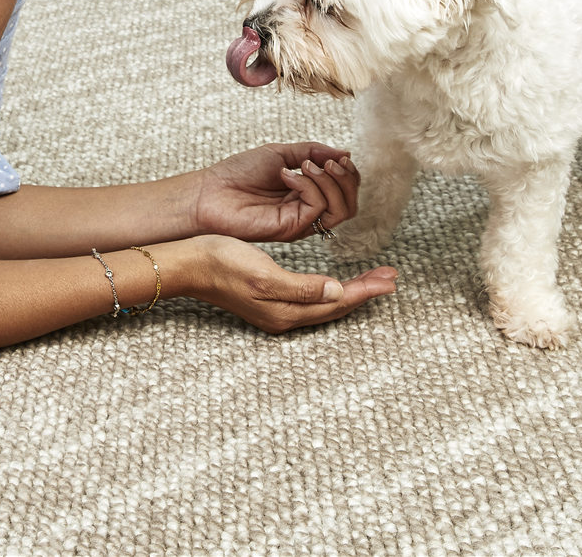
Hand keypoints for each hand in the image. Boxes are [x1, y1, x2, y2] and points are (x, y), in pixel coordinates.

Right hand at [179, 234, 396, 332]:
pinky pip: (312, 300)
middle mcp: (285, 317)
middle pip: (336, 306)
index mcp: (286, 312)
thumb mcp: (264, 274)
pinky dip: (332, 290)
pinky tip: (337, 283)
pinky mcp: (270, 301)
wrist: (189, 264)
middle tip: (392, 278)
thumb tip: (337, 291)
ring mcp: (277, 312)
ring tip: (374, 280)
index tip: (391, 279)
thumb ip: (301, 287)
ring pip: (326, 304)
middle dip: (366, 291)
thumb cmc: (222, 264)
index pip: (338, 302)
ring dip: (352, 291)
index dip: (366, 290)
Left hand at [191, 142, 359, 242]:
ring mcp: (300, 221)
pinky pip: (316, 208)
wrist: (209, 192)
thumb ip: (313, 152)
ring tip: (307, 166)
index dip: (349, 173)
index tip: (340, 156)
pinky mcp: (291, 228)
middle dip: (347, 179)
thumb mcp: (280, 153)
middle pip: (349, 203)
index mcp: (306, 194)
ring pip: (340, 209)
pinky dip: (309, 186)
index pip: (344, 189)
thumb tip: (345, 153)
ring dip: (331, 182)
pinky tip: (288, 176)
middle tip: (330, 163)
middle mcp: (306, 210)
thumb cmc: (238, 173)